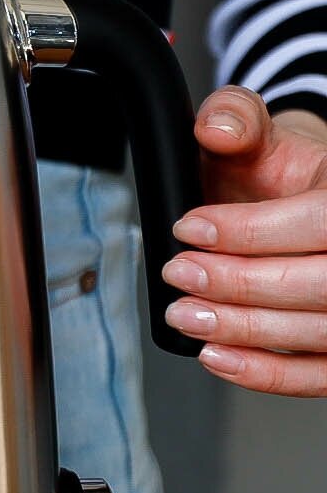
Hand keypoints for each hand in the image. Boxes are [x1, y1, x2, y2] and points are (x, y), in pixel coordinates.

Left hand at [163, 85, 326, 393]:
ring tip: (186, 315)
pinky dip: (266, 374)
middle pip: (319, 284)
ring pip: (319, 333)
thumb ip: (233, 117)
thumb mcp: (253, 131)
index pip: (320, 222)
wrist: (290, 198)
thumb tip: (217, 128)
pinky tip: (216, 356)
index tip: (188, 229)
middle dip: (239, 284)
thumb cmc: (276, 169)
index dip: (251, 231)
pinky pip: (318, 375)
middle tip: (180, 276)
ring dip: (245, 331)